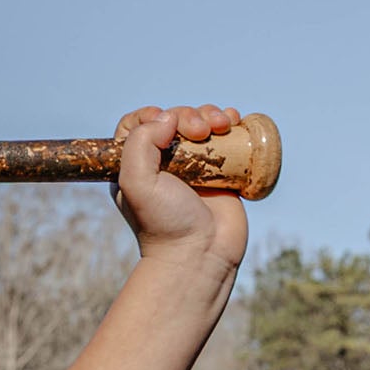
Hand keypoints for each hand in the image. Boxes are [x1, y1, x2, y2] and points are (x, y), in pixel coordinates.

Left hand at [111, 104, 248, 272]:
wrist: (200, 254)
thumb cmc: (164, 223)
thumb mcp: (137, 183)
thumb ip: (140, 144)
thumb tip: (167, 118)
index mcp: (134, 168)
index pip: (137, 125)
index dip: (150, 115)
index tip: (163, 124)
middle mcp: (163, 165)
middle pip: (173, 119)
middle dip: (188, 115)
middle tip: (199, 131)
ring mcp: (193, 167)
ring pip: (201, 123)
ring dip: (211, 115)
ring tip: (222, 125)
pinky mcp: (220, 172)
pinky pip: (225, 137)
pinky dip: (231, 123)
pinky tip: (234, 122)